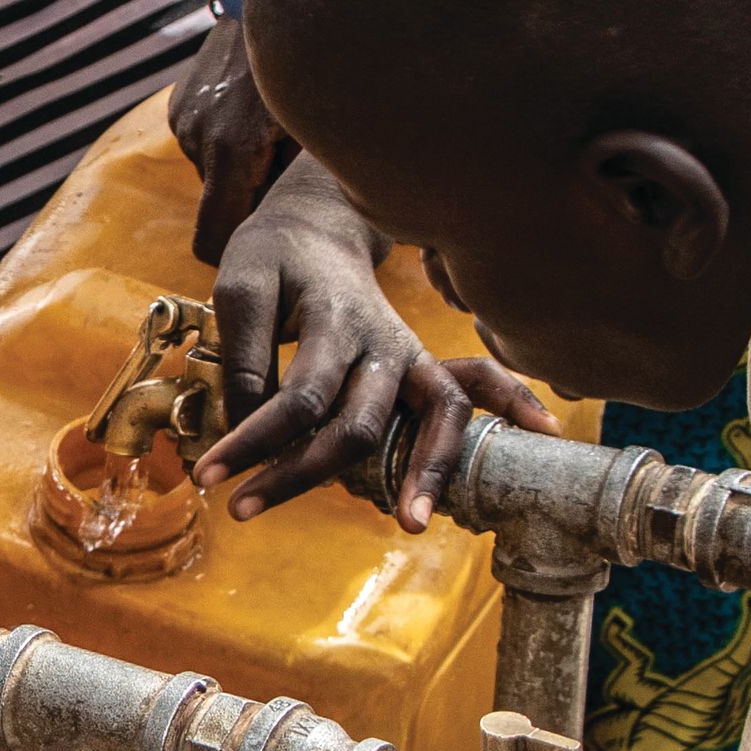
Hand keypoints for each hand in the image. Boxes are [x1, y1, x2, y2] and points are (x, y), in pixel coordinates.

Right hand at [166, 22, 291, 262]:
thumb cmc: (310, 66)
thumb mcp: (317, 129)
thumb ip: (299, 181)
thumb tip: (304, 222)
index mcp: (232, 151)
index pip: (211, 239)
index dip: (231, 253)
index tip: (258, 243)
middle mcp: (198, 139)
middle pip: (219, 202)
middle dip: (249, 196)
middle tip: (286, 171)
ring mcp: (184, 119)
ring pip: (214, 171)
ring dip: (240, 164)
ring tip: (271, 133)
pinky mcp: (179, 103)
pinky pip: (203, 141)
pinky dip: (227, 139)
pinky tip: (251, 112)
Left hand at [189, 156, 555, 522]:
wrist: (318, 224)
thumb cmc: (276, 258)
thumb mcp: (241, 287)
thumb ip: (242, 356)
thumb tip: (247, 426)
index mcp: (333, 319)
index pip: (298, 398)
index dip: (253, 442)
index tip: (208, 476)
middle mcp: (382, 341)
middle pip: (359, 426)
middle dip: (302, 476)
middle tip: (241, 510)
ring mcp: (411, 352)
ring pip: (435, 415)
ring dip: (427, 472)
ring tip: (412, 525)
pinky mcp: (422, 364)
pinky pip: (478, 386)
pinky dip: (514, 405)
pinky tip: (542, 433)